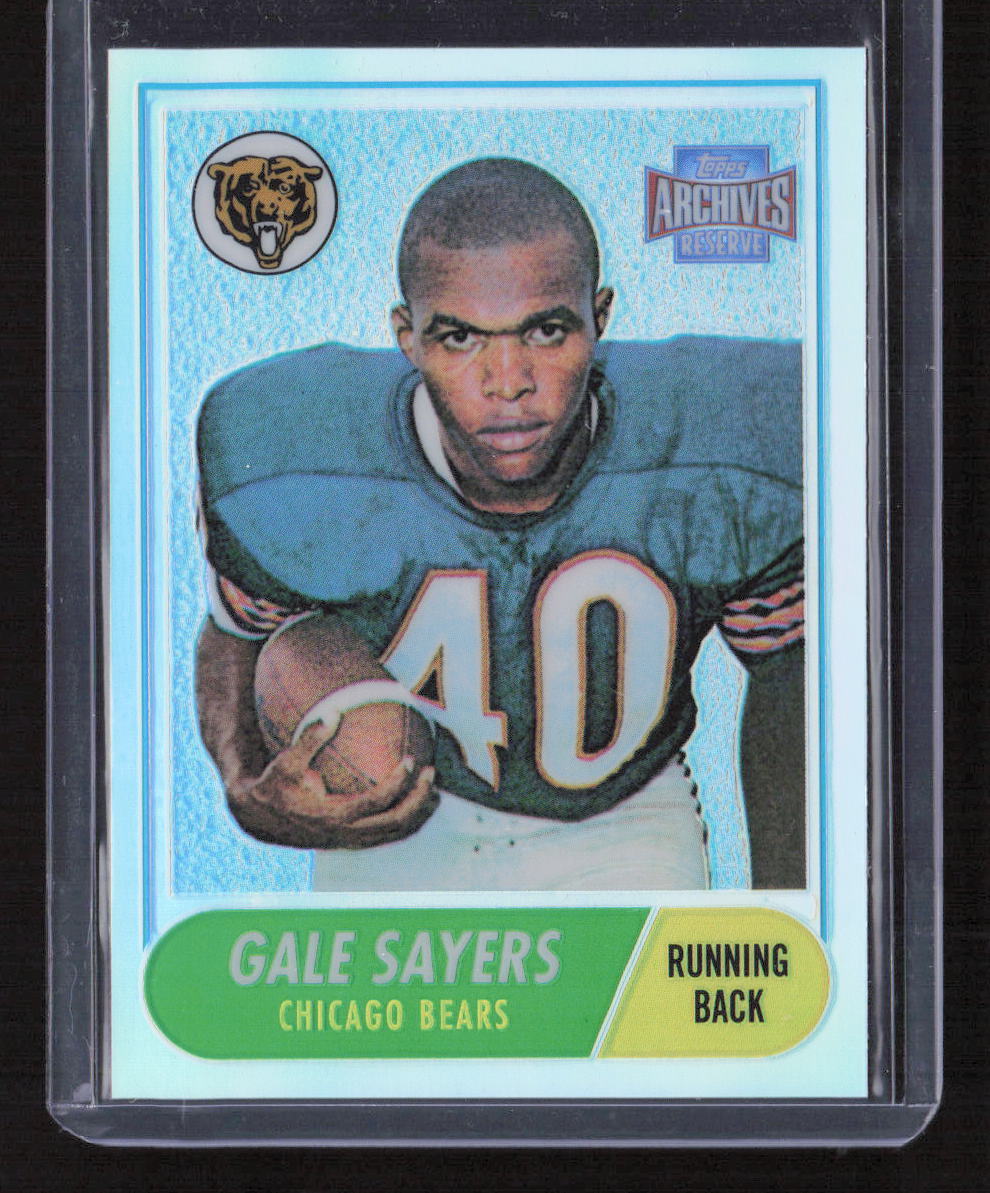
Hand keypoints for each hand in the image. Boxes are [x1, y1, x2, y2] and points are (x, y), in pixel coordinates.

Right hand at [228, 720, 437, 848]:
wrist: (262, 819)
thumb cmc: (275, 785)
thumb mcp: (286, 761)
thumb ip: (310, 738)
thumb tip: (334, 712)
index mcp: (332, 814)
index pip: (375, 801)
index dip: (397, 782)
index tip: (410, 760)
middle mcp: (345, 833)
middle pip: (394, 821)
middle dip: (418, 799)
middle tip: (431, 773)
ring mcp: (352, 840)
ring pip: (395, 833)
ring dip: (419, 812)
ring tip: (434, 790)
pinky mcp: (354, 841)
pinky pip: (389, 835)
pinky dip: (408, 821)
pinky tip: (417, 802)